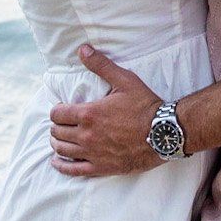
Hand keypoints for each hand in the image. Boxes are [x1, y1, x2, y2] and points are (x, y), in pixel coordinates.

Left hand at [48, 44, 164, 176]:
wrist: (164, 133)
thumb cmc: (145, 106)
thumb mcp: (124, 80)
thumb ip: (101, 65)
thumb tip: (83, 49)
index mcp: (88, 114)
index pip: (57, 114)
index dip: (56, 111)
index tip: (62, 109)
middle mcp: (86, 135)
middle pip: (57, 132)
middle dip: (56, 126)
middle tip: (62, 124)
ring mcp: (92, 153)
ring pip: (62, 150)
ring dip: (57, 143)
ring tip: (59, 139)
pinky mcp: (101, 167)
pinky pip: (74, 170)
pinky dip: (62, 166)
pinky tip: (57, 162)